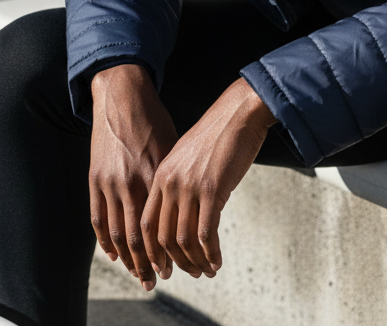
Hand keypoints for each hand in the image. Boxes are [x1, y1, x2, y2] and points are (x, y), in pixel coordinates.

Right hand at [89, 63, 177, 290]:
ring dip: (130, 259)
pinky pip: (98, 218)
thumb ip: (177, 176)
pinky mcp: (94, 178)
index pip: (163, 224)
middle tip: (161, 279)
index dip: (171, 249)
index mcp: (156, 173)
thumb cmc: (153, 118)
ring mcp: (110, 182)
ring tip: (141, 275)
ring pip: (118, 234)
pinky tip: (115, 255)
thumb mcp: (173, 144)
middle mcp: (132, 181)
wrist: (121, 95)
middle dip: (151, 263)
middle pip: (141, 236)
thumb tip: (191, 203)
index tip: (181, 265)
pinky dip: (105, 241)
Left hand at [141, 77, 275, 281]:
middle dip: (176, 263)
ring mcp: (190, 187)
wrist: (239, 112)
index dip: (154, 251)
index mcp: (161, 174)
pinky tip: (218, 262)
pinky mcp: (212, 190)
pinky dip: (211, 253)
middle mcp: (171, 183)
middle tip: (191, 273)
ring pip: (184, 240)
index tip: (165, 266)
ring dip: (195, 262)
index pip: (147, 224)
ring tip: (207, 271)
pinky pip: (206, 234)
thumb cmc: (218, 133)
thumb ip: (180, 181)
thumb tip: (184, 211)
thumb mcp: (189, 156)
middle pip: (163, 237)